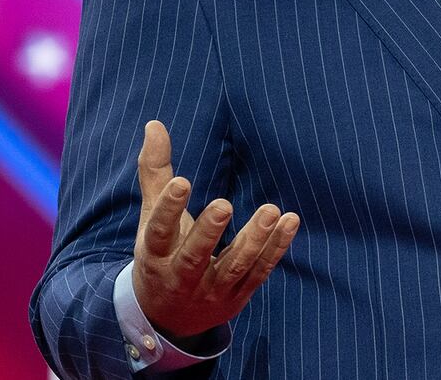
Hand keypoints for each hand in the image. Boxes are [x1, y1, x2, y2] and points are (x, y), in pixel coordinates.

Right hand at [132, 120, 300, 341]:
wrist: (167, 317)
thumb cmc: (162, 253)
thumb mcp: (151, 218)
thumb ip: (155, 173)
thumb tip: (155, 124)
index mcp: (155, 255)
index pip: (159, 232)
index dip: (168, 208)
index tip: (181, 181)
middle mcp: (180, 277)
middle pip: (194, 256)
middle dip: (209, 232)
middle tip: (224, 204)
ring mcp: (210, 290)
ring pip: (233, 267)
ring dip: (254, 240)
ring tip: (270, 209)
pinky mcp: (237, 297)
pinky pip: (258, 273)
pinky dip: (275, 249)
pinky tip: (289, 222)